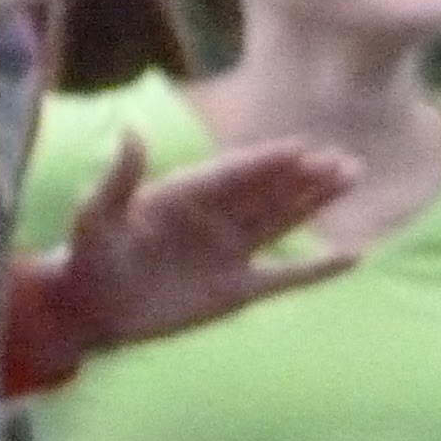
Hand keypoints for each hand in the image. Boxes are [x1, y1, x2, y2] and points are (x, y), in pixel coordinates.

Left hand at [25, 127, 361, 364]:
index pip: (235, 174)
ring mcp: (231, 253)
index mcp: (187, 196)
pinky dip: (318, 269)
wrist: (87, 310)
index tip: (301, 146)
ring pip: (284, 221)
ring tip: (353, 177)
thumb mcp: (96, 217)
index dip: (267, 161)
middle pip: (270, 192)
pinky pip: (287, 278)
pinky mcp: (238, 290)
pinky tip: (354, 256)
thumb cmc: (86, 259)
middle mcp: (217, 219)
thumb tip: (132, 129)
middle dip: (306, 177)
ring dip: (318, 202)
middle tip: (344, 160)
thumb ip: (120, 177)